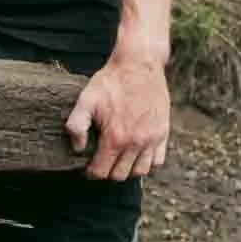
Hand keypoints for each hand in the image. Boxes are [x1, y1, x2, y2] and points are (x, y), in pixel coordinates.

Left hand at [67, 54, 169, 179]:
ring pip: (140, 171)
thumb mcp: (85, 100)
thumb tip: (77, 148)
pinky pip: (158, 161)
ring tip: (116, 159)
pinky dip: (147, 162)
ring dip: (127, 169)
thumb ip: (77, 126)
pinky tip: (136, 153)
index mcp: (116, 138)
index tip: (86, 167)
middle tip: (100, 162)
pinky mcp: (163, 134)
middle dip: (107, 172)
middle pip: (120, 175)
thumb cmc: (110, 82)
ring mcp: (152, 140)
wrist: (139, 66)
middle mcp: (136, 143)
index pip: (102, 171)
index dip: (91, 172)